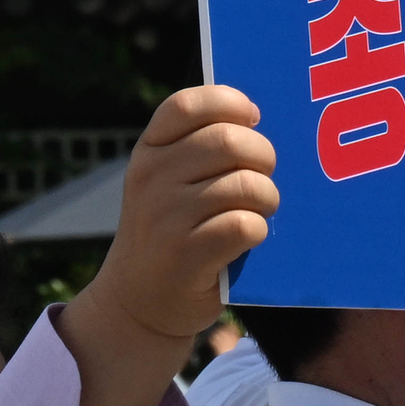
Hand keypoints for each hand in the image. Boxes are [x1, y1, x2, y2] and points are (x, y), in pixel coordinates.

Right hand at [66, 86, 278, 348]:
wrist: (137, 302)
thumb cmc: (171, 231)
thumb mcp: (166, 183)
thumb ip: (200, 151)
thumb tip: (261, 123)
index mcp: (149, 151)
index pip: (188, 105)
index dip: (230, 103)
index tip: (252, 119)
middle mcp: (152, 178)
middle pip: (229, 142)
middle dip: (263, 157)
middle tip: (264, 176)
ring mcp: (166, 216)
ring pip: (244, 185)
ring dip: (267, 198)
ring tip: (261, 210)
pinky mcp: (185, 254)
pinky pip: (244, 225)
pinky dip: (258, 230)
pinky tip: (249, 238)